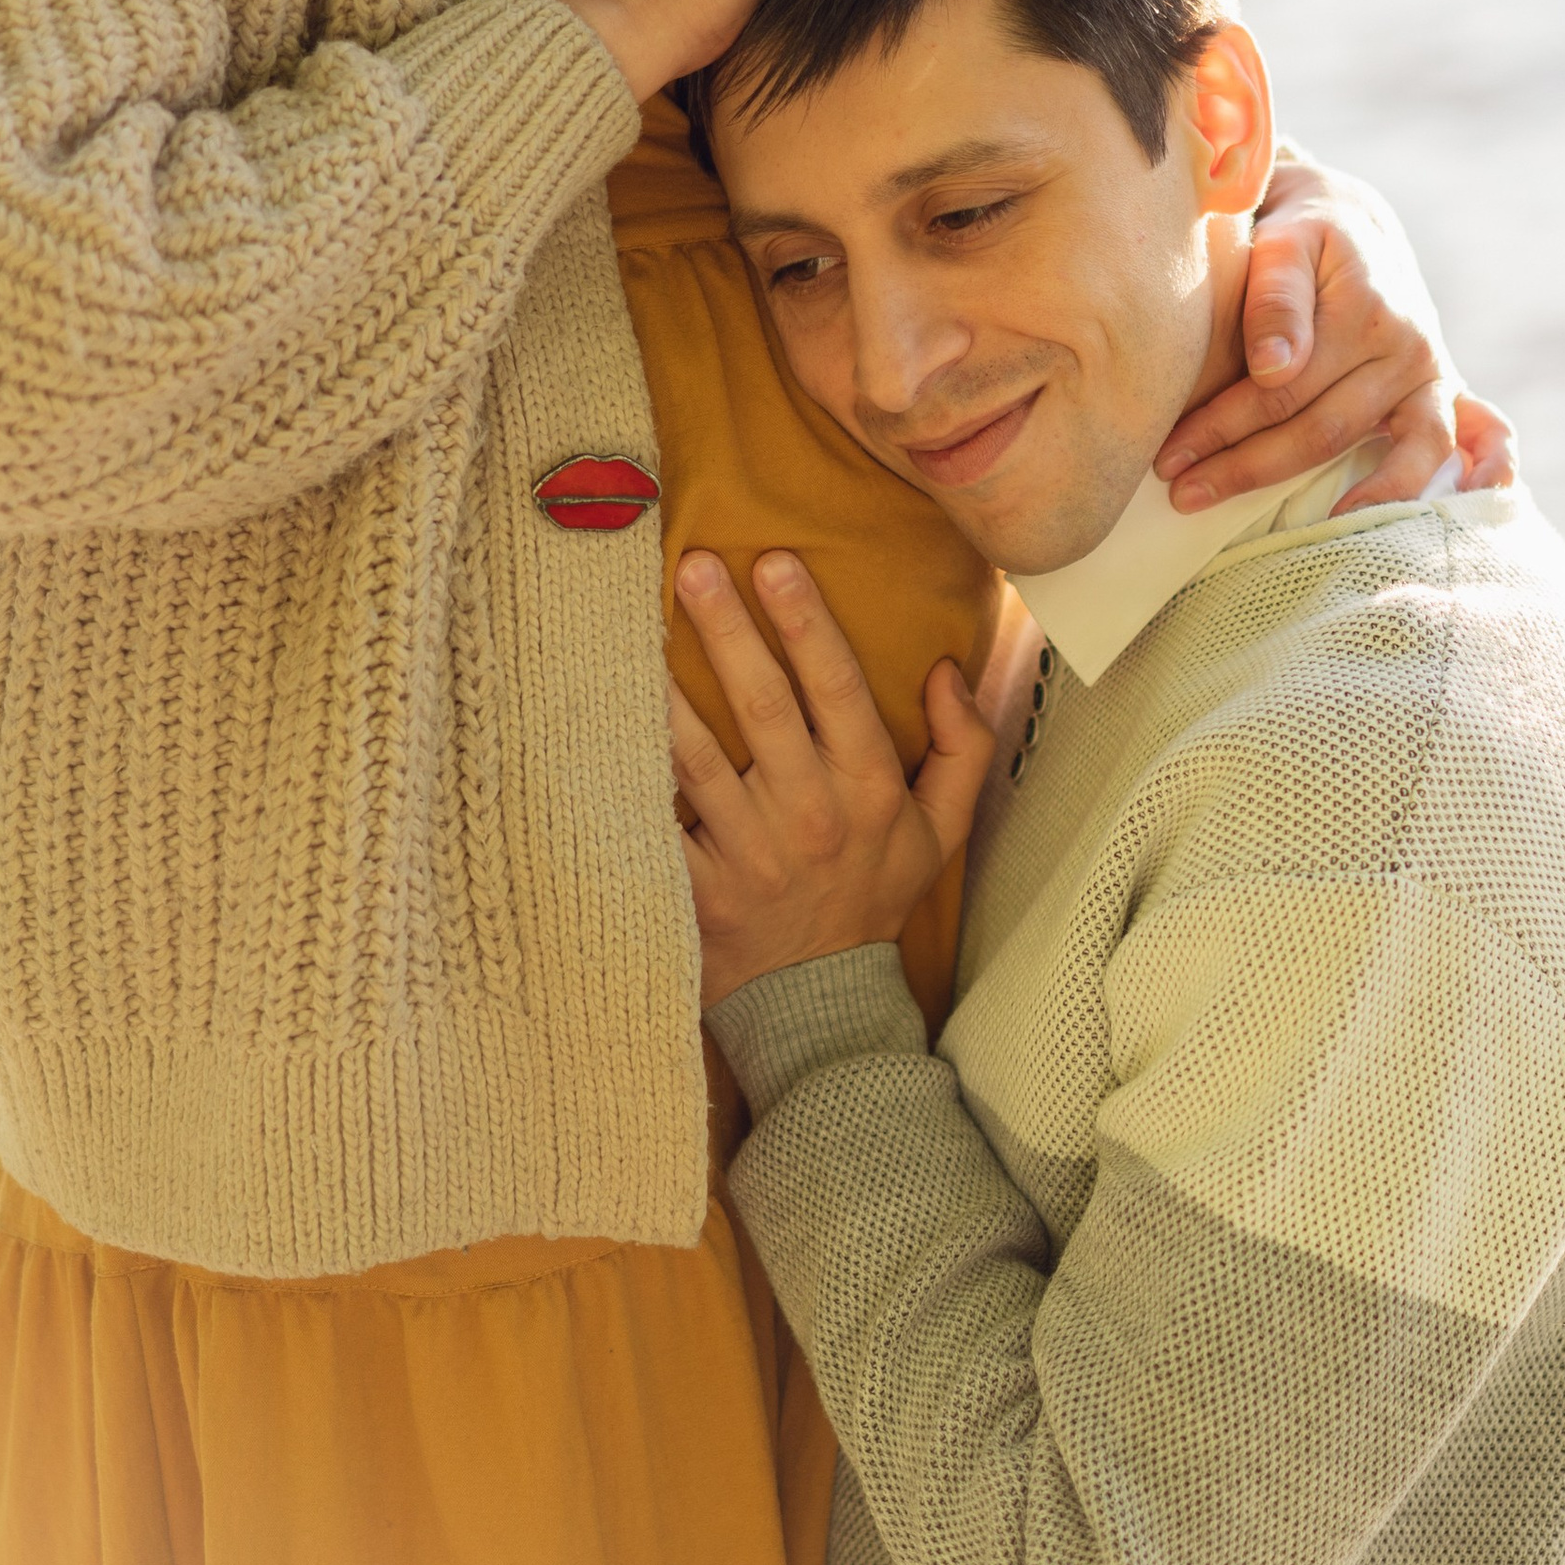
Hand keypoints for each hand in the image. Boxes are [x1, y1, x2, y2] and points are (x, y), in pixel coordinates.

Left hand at [669, 549, 995, 1004]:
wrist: (818, 1001)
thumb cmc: (872, 897)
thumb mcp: (941, 831)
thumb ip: (961, 748)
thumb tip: (946, 670)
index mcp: (868, 791)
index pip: (838, 691)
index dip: (808, 624)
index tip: (777, 563)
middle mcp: (810, 815)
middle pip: (763, 707)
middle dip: (728, 631)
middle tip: (694, 567)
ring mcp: (749, 853)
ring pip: (698, 758)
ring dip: (666, 690)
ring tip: (632, 627)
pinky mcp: (696, 887)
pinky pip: (656, 821)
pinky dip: (631, 773)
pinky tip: (602, 720)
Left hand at [1153, 156, 1518, 514]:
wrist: (1348, 218)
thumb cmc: (1301, 233)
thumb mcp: (1285, 239)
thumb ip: (1276, 295)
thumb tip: (1274, 365)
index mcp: (1364, 312)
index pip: (1280, 392)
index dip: (1220, 429)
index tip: (1169, 460)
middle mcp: (1408, 348)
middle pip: (1322, 431)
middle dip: (1247, 467)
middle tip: (1182, 492)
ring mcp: (1432, 375)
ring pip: (1392, 455)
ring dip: (1351, 502)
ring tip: (1307, 534)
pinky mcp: (1446, 392)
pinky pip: (1480, 438)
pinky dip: (1472, 474)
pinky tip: (1436, 511)